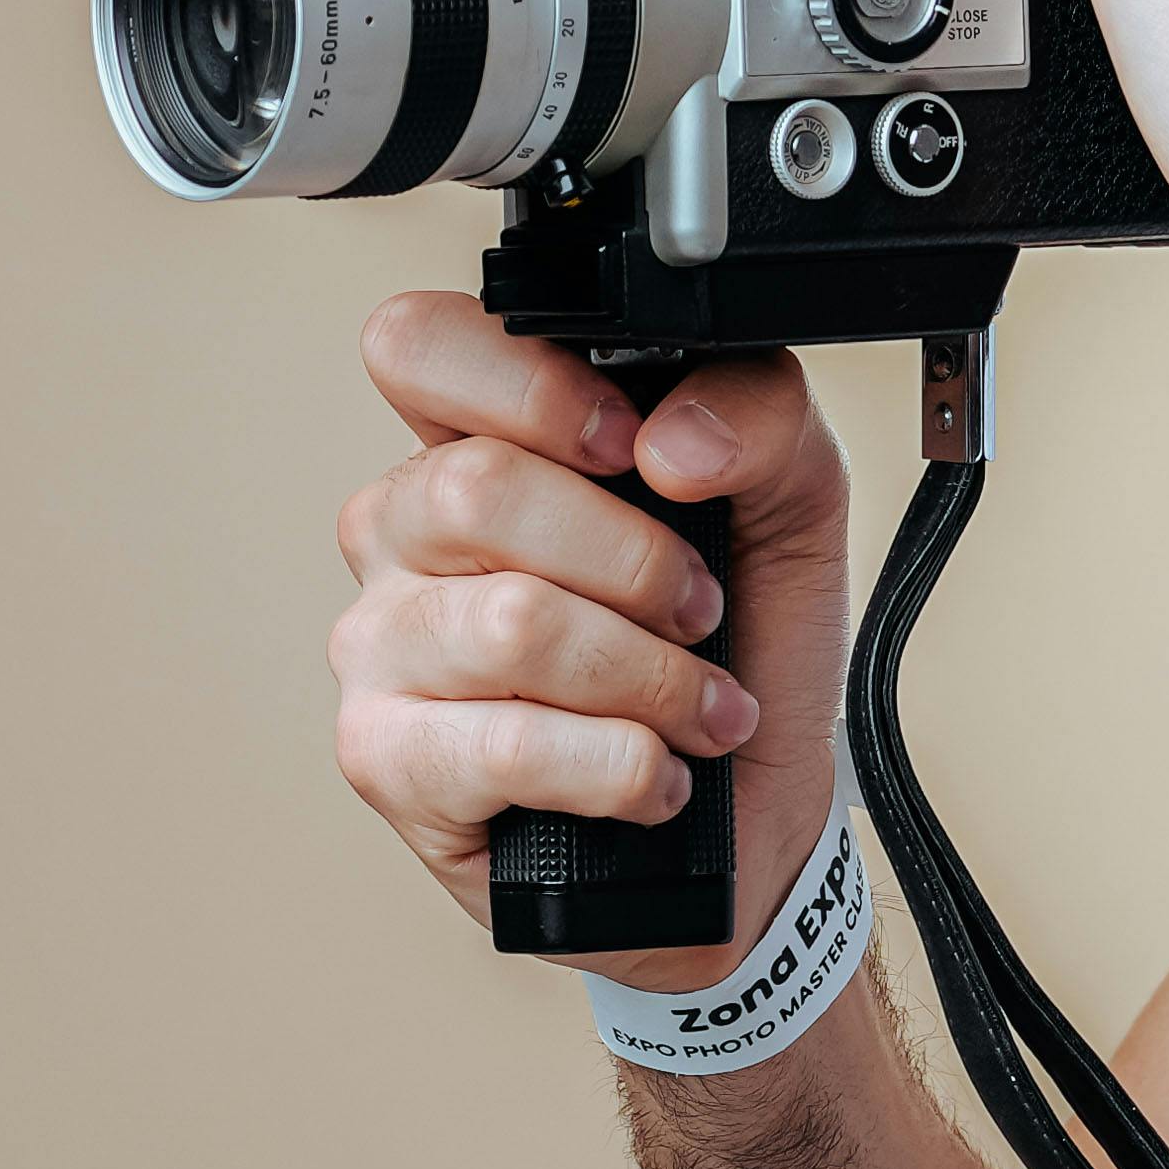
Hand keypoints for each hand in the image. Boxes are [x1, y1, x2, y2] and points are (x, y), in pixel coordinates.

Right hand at [327, 293, 848, 990]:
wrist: (749, 820)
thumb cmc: (739, 646)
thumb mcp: (790, 500)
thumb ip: (757, 414)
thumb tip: (672, 440)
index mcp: (476, 439)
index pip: (418, 348)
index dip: (532, 387)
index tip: (639, 451)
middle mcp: (402, 533)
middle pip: (475, 490)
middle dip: (636, 560)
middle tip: (699, 608)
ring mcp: (378, 647)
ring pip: (510, 625)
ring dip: (650, 676)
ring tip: (699, 706)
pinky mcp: (387, 760)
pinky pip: (507, 744)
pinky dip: (620, 764)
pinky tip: (653, 774)